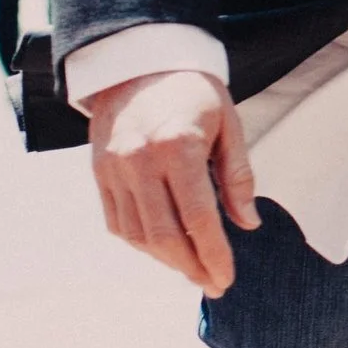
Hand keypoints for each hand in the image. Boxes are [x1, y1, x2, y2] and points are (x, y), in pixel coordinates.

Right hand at [85, 68, 258, 293]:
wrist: (136, 62)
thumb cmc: (192, 91)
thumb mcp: (227, 123)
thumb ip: (237, 176)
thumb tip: (248, 223)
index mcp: (178, 146)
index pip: (198, 217)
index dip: (213, 254)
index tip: (225, 278)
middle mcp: (140, 161)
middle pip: (164, 234)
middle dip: (190, 267)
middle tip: (212, 284)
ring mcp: (114, 168)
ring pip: (138, 234)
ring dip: (166, 260)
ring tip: (191, 269)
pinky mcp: (99, 172)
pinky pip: (118, 222)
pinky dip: (141, 243)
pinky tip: (163, 249)